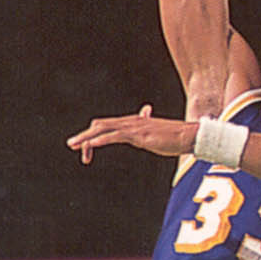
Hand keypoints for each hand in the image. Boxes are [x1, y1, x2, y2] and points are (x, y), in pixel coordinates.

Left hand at [68, 105, 196, 164]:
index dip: (94, 134)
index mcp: (134, 122)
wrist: (189, 136)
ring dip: (86, 138)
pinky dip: (100, 140)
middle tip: (71, 144)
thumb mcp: (157, 132)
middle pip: (101, 125)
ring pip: (103, 129)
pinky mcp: (138, 135)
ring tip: (74, 145)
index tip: (84, 145)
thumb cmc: (176, 137)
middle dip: (84, 135)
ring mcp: (133, 127)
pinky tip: (90, 145)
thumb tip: (146, 114)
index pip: (108, 125)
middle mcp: (131, 121)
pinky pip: (114, 136)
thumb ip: (148, 126)